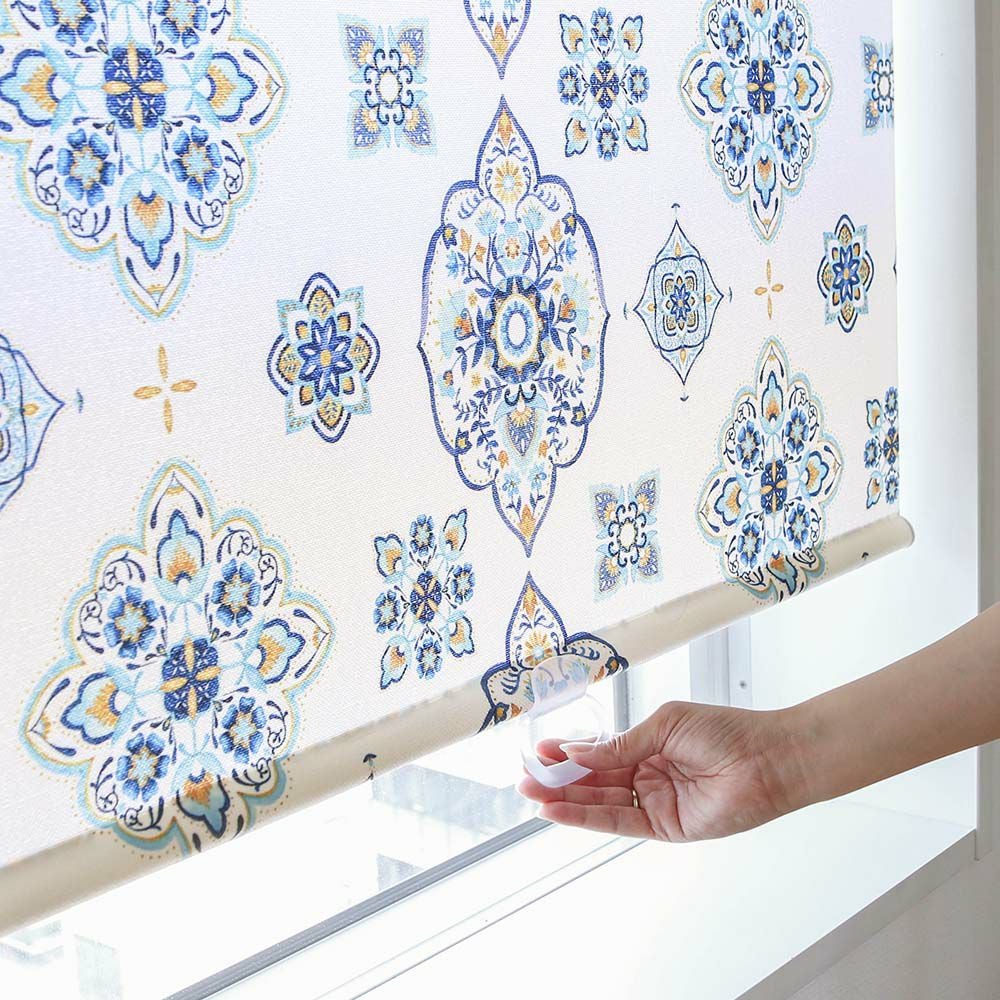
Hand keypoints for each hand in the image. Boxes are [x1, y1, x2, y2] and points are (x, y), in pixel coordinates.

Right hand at [518, 701, 806, 841]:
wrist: (767, 758)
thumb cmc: (724, 731)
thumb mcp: (664, 725)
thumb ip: (620, 745)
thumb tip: (577, 753)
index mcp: (648, 745)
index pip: (600, 753)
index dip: (570, 752)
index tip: (540, 750)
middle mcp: (648, 774)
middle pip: (595, 780)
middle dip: (559, 779)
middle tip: (526, 777)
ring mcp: (655, 801)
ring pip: (601, 802)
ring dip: (566, 800)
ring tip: (533, 794)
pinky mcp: (664, 826)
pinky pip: (619, 822)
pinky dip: (588, 816)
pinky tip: (560, 809)